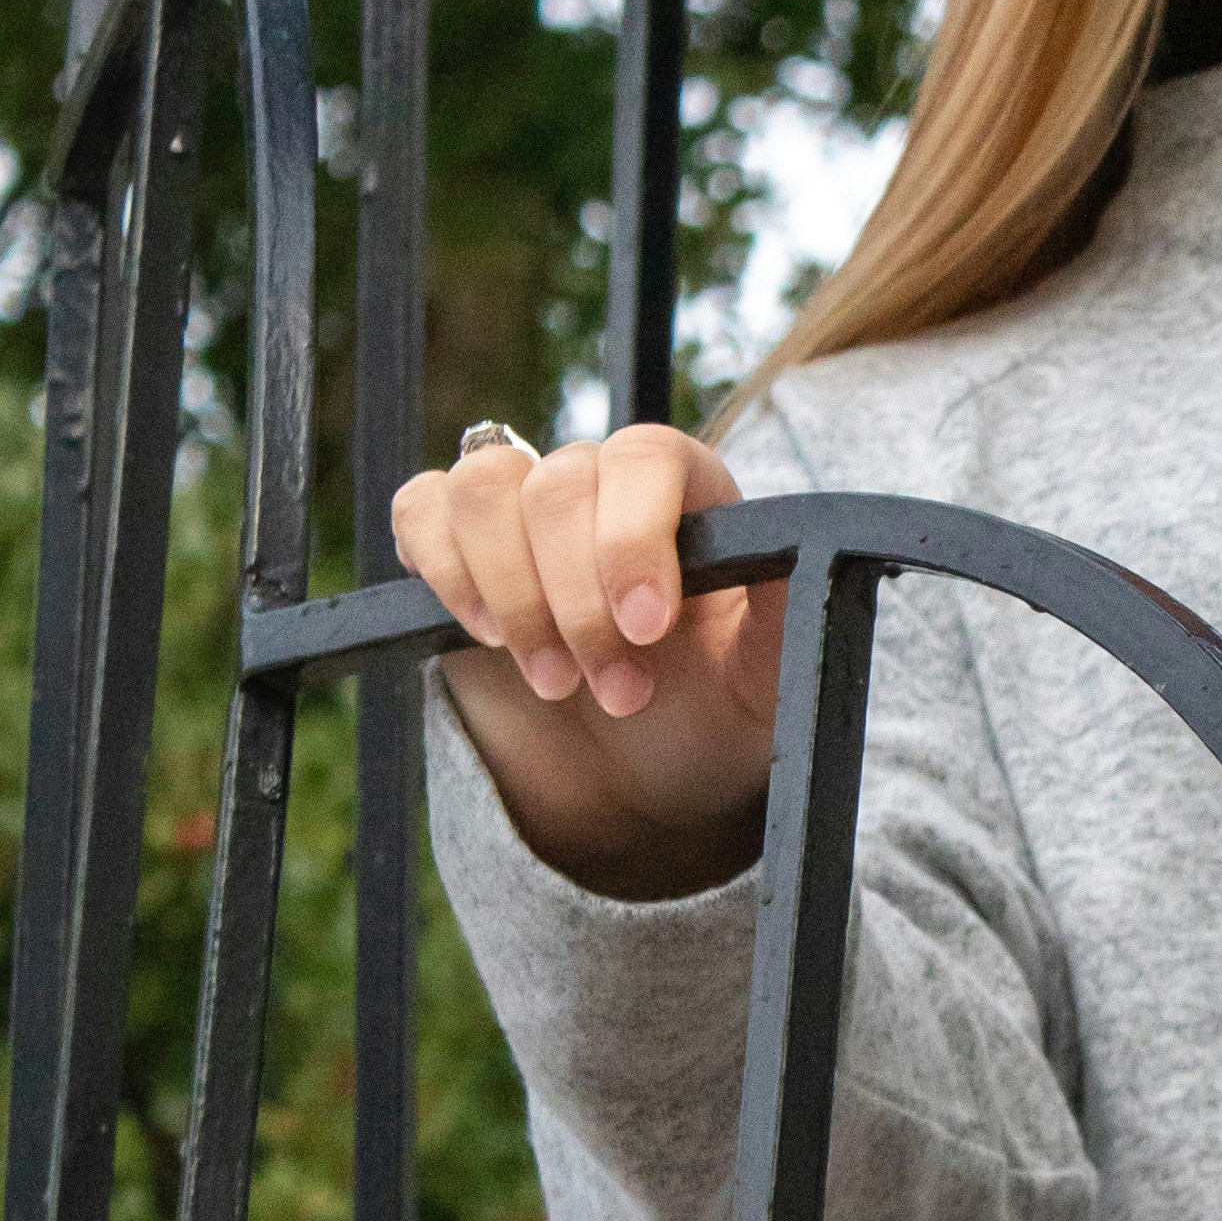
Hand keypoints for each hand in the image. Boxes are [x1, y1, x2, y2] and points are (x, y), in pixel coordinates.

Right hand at [389, 421, 782, 901]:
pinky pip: (420, 509)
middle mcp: (600, 478)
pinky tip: (486, 636)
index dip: (635, 537)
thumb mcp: (773, 670)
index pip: (647, 457)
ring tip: (553, 679)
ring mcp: (521, 503)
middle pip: (558, 487)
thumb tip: (801, 556)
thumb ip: (789, 609)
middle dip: (577, 604)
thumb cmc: (718, 700)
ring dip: (510, 592)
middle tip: (614, 693)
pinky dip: (442, 569)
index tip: (647, 628)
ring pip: (482, 489)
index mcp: (687, 487)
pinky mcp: (454, 541)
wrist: (651, 763)